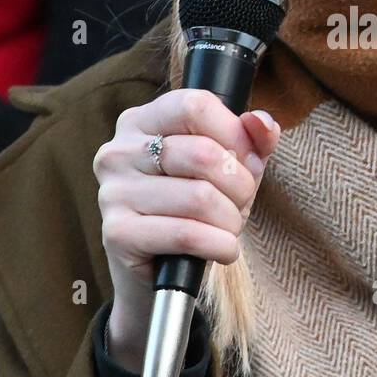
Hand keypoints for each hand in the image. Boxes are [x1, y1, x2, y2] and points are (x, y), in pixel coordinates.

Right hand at [93, 90, 279, 360]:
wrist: (158, 271)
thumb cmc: (194, 209)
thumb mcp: (228, 167)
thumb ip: (252, 140)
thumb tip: (263, 124)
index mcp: (141, 121)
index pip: (196, 105)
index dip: (235, 135)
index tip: (247, 161)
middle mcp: (119, 151)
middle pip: (202, 153)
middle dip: (240, 185)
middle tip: (241, 203)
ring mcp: (113, 192)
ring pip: (199, 197)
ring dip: (231, 220)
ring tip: (229, 228)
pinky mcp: (117, 233)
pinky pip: (186, 234)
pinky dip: (219, 245)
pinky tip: (223, 250)